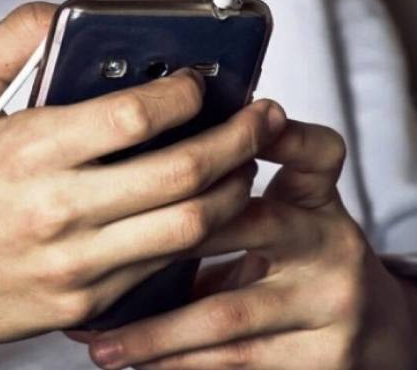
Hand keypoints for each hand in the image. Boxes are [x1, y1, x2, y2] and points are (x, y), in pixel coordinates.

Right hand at [0, 2, 285, 356]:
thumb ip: (9, 42)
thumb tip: (65, 14)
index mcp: (28, 152)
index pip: (137, 116)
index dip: (186, 91)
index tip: (200, 80)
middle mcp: (58, 211)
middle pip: (183, 173)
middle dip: (238, 139)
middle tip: (258, 119)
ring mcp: (76, 265)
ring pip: (189, 227)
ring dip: (232, 190)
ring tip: (242, 164)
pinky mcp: (84, 304)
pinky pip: (162, 268)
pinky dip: (196, 235)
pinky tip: (201, 210)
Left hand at [82, 121, 416, 369]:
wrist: (367, 327)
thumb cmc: (300, 262)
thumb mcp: (283, 217)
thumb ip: (230, 199)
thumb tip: (135, 183)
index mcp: (315, 198)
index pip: (313, 152)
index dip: (278, 134)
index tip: (233, 122)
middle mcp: (328, 243)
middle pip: (246, 224)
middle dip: (167, 236)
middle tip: (100, 246)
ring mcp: (329, 302)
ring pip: (225, 313)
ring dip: (153, 330)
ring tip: (101, 341)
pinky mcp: (322, 355)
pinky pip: (234, 359)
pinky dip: (177, 361)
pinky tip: (138, 360)